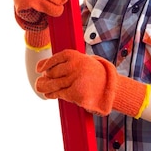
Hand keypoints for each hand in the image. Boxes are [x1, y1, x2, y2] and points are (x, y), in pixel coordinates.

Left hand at [35, 49, 150, 117]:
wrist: (111, 89)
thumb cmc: (94, 75)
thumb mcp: (81, 63)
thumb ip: (63, 63)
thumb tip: (39, 67)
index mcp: (76, 56)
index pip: (55, 59)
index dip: (45, 64)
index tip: (39, 69)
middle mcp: (75, 66)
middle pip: (52, 72)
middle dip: (46, 77)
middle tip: (41, 81)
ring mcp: (75, 79)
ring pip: (53, 84)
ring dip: (44, 87)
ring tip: (41, 87)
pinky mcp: (75, 93)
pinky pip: (59, 94)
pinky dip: (52, 95)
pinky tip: (50, 94)